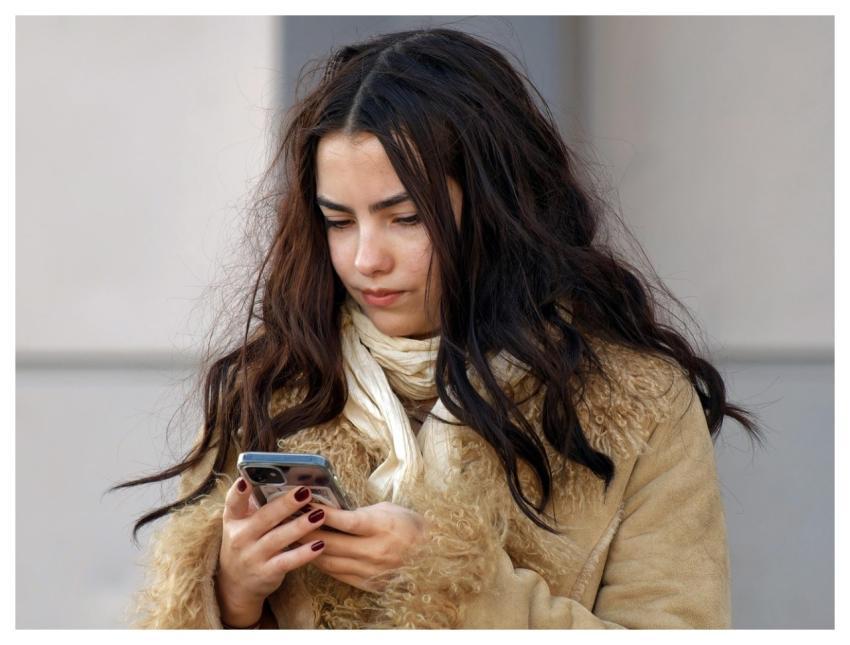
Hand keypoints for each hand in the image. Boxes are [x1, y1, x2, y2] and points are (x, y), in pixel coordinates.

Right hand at [215, 479, 327, 625]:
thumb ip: (255, 505)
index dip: (238, 492)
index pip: (233, 503)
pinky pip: (287, 561)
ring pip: (278, 539)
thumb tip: (281, 479)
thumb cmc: (246, 544)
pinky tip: (320, 544)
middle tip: (305, 492)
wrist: (235, 585)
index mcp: (234, 521)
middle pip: (264, 518)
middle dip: (285, 504)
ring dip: (300, 526)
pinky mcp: (267, 573)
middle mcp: (240, 538)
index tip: (246, 480)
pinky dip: (304, 553)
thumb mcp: (242, 524)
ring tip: (319, 515)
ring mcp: (253, 557)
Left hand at [296, 501, 428, 592]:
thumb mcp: (387, 509)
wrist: (430, 553)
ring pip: (330, 561)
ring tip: (295, 539)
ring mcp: (371, 570)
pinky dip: (322, 563)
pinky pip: (337, 574)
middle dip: (308, 532)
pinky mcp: (368, 583)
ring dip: (309, 550)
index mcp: (381, 527)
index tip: (305, 505)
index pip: (345, 521)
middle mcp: (375, 550)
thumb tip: (330, 512)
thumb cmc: (408, 524)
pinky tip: (312, 554)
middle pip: (332, 543)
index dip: (323, 514)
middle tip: (291, 521)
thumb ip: (359, 513)